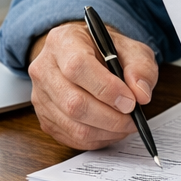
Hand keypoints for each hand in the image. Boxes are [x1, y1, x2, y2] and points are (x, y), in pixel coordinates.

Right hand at [27, 21, 158, 148]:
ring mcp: (40, 96)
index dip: (106, 88)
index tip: (130, 100)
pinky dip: (98, 138)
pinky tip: (111, 129)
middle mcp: (44, 68)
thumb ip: (140, 67)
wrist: (85, 56)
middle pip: (74, 102)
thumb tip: (141, 95)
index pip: (78, 66)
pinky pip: (72, 137)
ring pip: (73, 125)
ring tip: (126, 124)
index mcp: (63, 42)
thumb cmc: (106, 52)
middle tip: (133, 117)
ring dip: (107, 131)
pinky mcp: (44, 118)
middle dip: (110, 117)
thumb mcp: (130, 49)